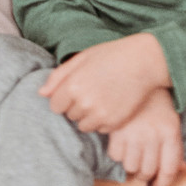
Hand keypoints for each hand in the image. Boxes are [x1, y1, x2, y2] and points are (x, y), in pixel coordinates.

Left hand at [40, 33, 167, 132]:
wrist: (144, 61)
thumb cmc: (111, 55)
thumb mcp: (82, 58)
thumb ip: (58, 76)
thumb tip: (41, 93)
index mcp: (72, 86)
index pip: (55, 106)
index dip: (64, 98)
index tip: (76, 89)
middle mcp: (83, 103)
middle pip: (69, 116)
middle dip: (77, 106)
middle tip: (94, 90)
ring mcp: (99, 115)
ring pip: (84, 125)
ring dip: (89, 116)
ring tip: (103, 98)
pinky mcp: (114, 123)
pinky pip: (100, 129)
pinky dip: (104, 121)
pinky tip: (113, 105)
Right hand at [106, 91, 185, 185]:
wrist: (136, 75)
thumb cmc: (156, 102)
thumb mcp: (171, 121)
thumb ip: (176, 147)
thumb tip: (181, 170)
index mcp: (171, 133)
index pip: (169, 170)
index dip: (164, 184)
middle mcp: (154, 136)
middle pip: (148, 172)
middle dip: (145, 175)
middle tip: (142, 169)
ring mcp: (134, 134)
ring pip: (131, 167)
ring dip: (131, 165)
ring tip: (131, 155)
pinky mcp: (117, 131)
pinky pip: (115, 156)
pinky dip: (118, 154)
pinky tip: (121, 143)